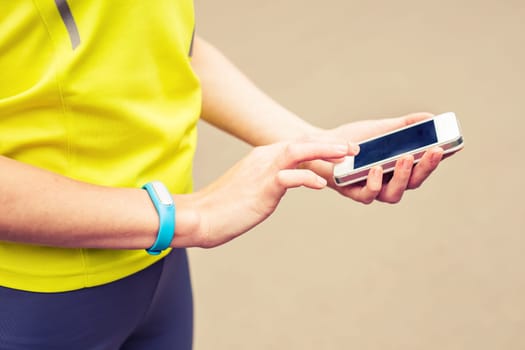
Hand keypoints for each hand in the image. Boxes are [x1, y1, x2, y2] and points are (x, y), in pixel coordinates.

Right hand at [188, 139, 357, 247]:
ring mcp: (262, 171)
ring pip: (298, 152)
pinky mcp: (261, 188)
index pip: (297, 145)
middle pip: (302, 142)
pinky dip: (307, 178)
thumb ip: (270, 180)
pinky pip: (288, 177)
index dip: (322, 145)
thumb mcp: (252, 187)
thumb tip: (285, 182)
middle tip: (354, 148)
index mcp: (262, 157)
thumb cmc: (225, 207)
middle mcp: (264, 158)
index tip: (342, 149)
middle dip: (330, 144)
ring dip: (324, 151)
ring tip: (346, 155)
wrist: (201, 217)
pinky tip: (321, 185)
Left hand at [304, 112, 449, 203]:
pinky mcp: (352, 192)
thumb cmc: (353, 140)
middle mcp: (388, 183)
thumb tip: (431, 118)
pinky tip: (376, 169)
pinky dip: (373, 183)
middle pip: (413, 182)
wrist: (321, 145)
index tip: (450, 146)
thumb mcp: (381, 129)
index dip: (437, 160)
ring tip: (405, 157)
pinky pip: (366, 195)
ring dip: (402, 176)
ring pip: (393, 194)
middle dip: (425, 167)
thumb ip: (405, 125)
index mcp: (399, 169)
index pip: (423, 168)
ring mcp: (371, 189)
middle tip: (433, 150)